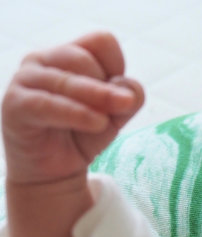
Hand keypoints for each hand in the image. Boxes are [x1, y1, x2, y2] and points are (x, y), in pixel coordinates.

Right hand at [2, 31, 143, 184]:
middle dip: (107, 89)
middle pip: (85, 59)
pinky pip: (49, 104)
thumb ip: (127, 100)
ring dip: (98, 100)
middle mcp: (44, 60)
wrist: (55, 171)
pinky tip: (98, 124)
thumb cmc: (82, 136)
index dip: (118, 68)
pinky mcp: (15, 104)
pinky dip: (78, 114)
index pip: (102, 43)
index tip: (118, 96)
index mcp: (69, 55)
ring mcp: (26, 79)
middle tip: (114, 115)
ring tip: (109, 122)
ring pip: (69, 80)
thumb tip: (128, 91)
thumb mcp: (114, 118)